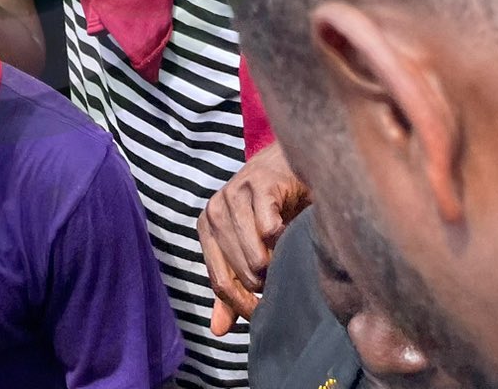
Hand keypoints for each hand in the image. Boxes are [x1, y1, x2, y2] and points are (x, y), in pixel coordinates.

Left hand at [198, 144, 311, 331]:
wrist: (287, 167)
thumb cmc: (268, 211)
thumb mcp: (247, 250)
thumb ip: (232, 286)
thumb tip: (217, 330)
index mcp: (207, 227)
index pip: (220, 281)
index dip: (242, 303)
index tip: (264, 312)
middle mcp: (215, 209)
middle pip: (240, 271)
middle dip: (263, 282)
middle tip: (281, 273)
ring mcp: (235, 192)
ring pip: (254, 253)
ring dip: (274, 263)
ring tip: (286, 256)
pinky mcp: (260, 182)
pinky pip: (269, 227)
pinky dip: (282, 236)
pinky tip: (290, 230)